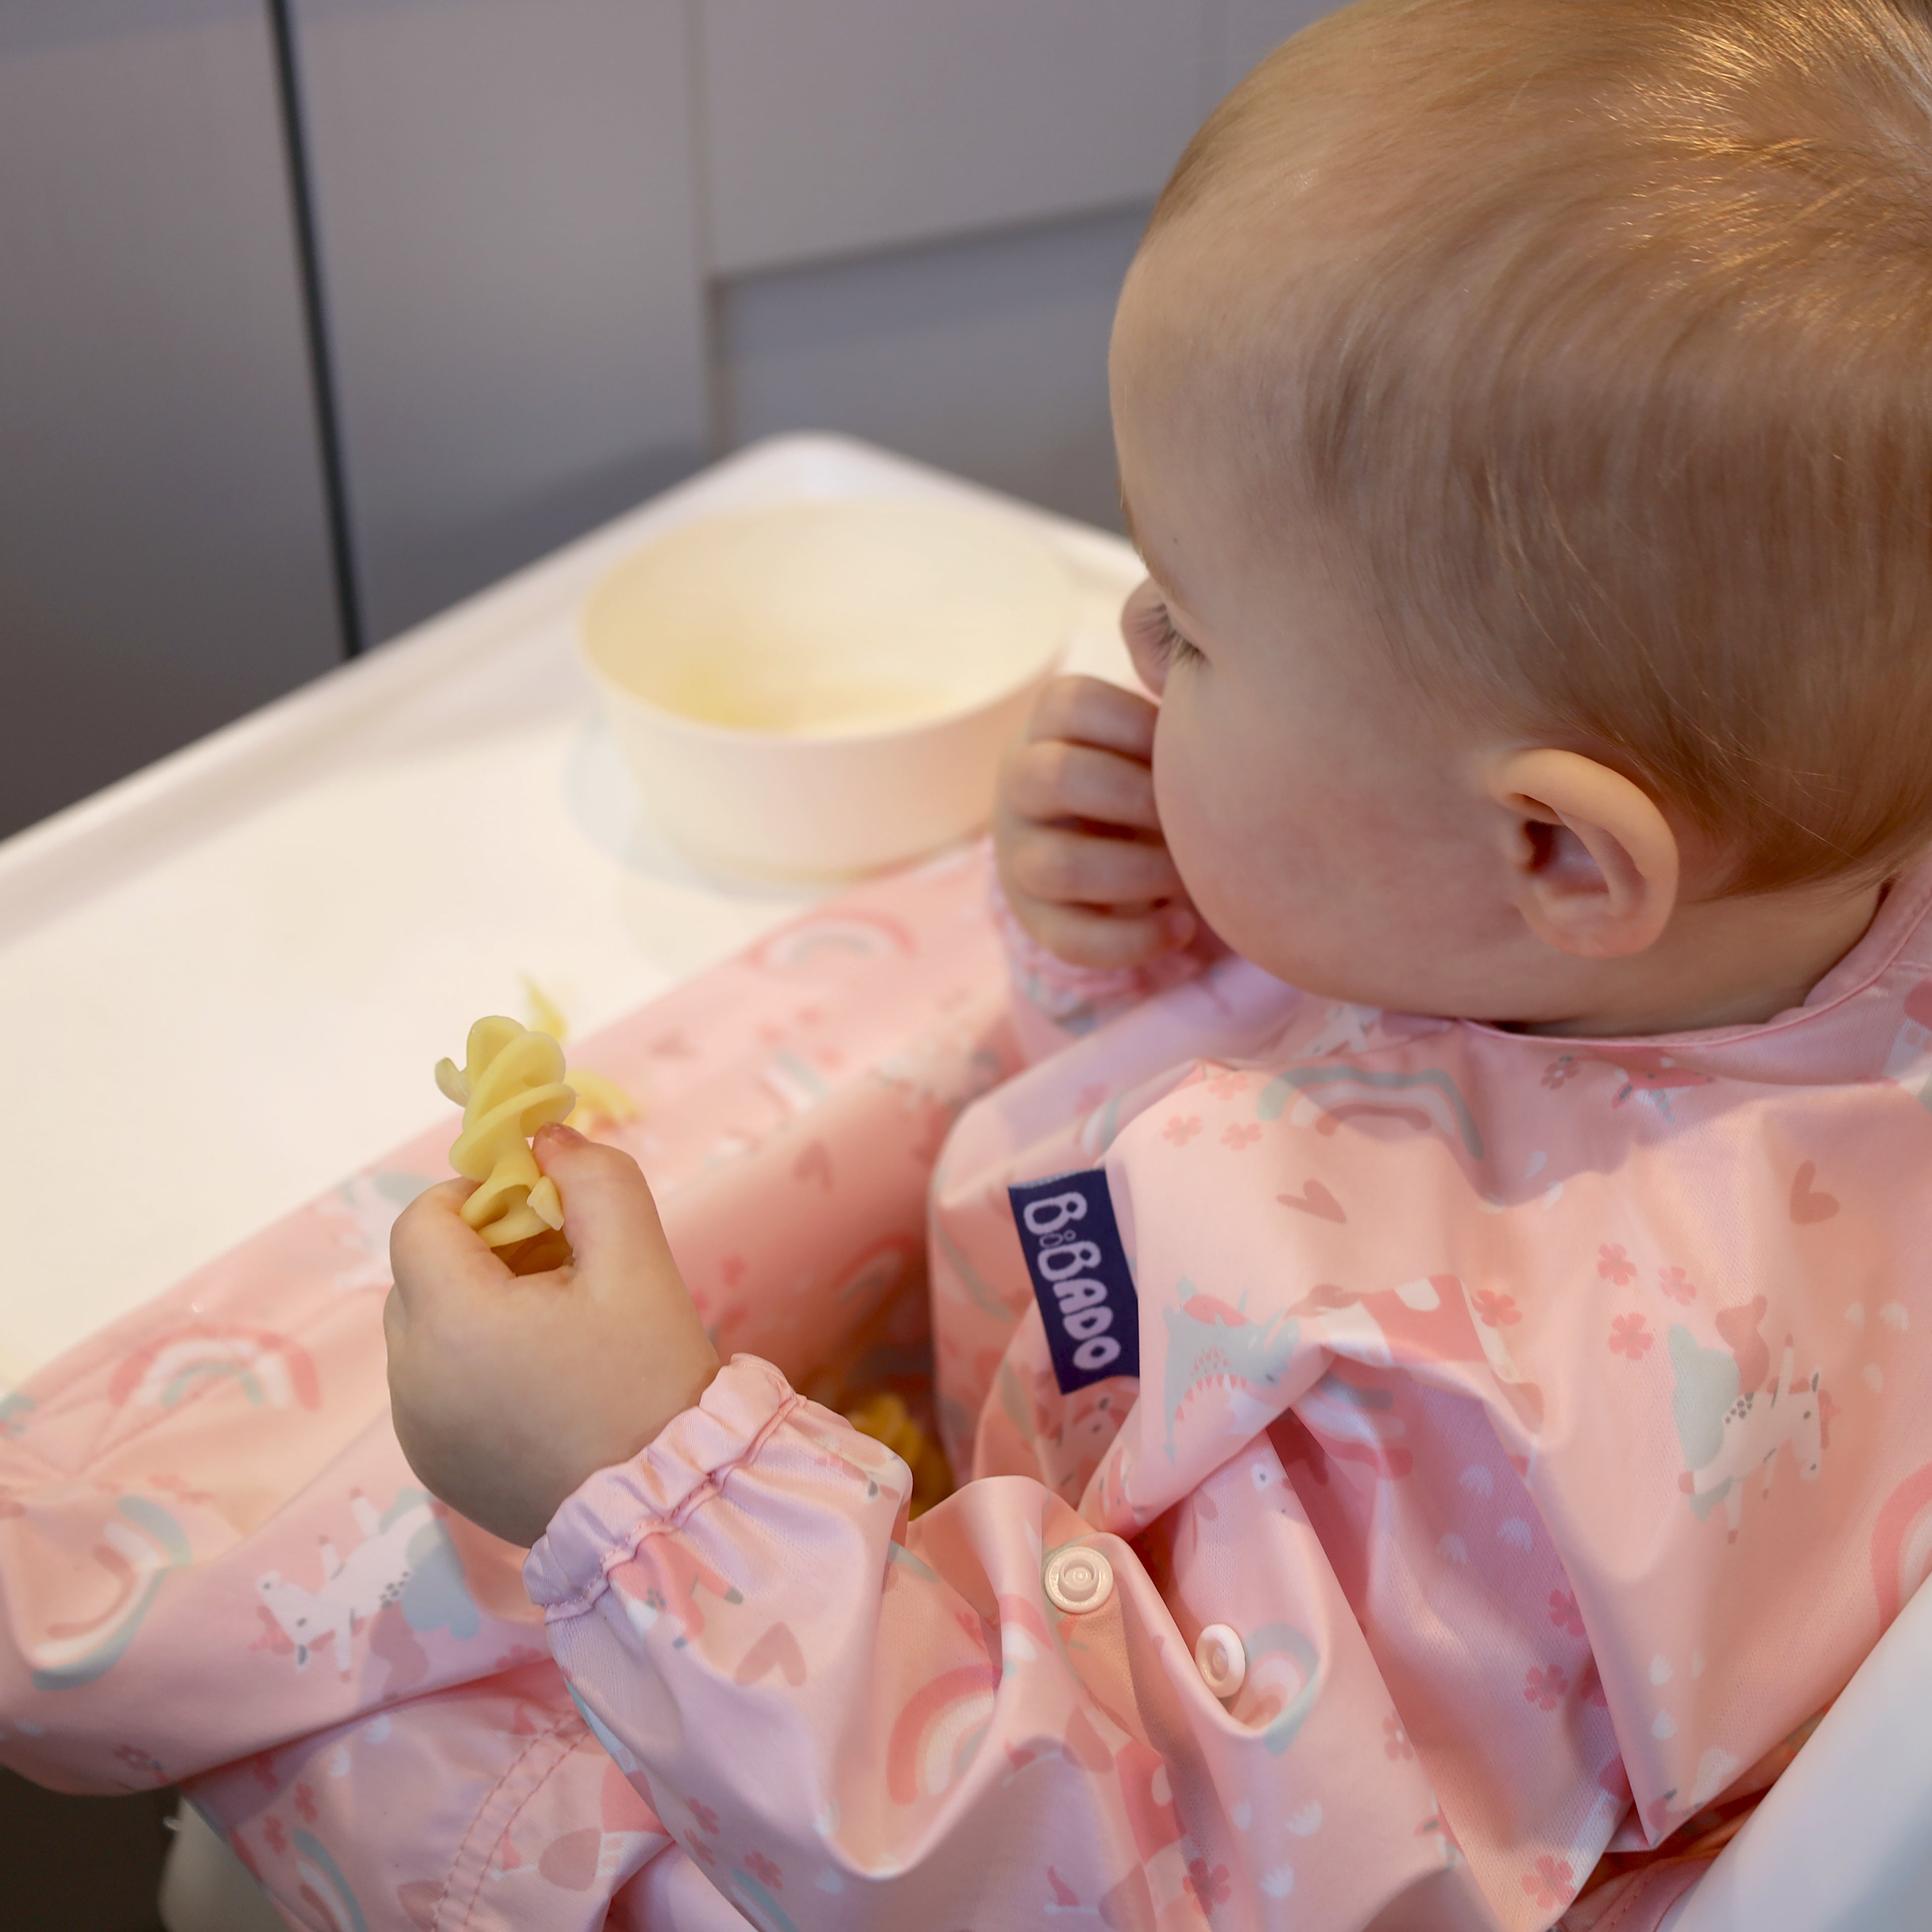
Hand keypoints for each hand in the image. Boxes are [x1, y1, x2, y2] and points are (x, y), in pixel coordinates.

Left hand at [385, 1125, 718, 1546]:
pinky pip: (434, 1387)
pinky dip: (474, 1367)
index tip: (541, 1212)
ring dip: (477, 1310)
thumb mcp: (638, 1261)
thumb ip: (594, 1178)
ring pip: (426, 1330)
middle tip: (564, 1270)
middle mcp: (411, 1379)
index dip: (476, 1197)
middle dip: (483, 1253)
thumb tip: (546, 1137)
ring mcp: (415, 1431)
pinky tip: (544, 1386)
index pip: (422, 1220)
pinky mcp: (433, 1466)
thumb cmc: (651, 1379)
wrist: (666, 1507)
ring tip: (560, 1333)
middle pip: (421, 1273)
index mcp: (451, 1322)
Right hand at [993, 671, 1194, 969]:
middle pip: (1055, 777)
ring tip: (1190, 876)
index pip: (1072, 704)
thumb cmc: (1135, 774)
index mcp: (1044, 728)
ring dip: (1138, 872)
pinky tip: (1182, 926)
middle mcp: (1017, 785)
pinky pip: (1071, 939)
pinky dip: (1134, 940)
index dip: (1137, 725)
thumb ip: (1166, 715)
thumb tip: (1222, 695)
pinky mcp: (1034, 918)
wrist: (1089, 842)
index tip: (1184, 747)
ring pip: (1057, 866)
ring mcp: (1019, 854)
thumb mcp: (1138, 736)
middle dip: (1137, 797)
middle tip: (1188, 815)